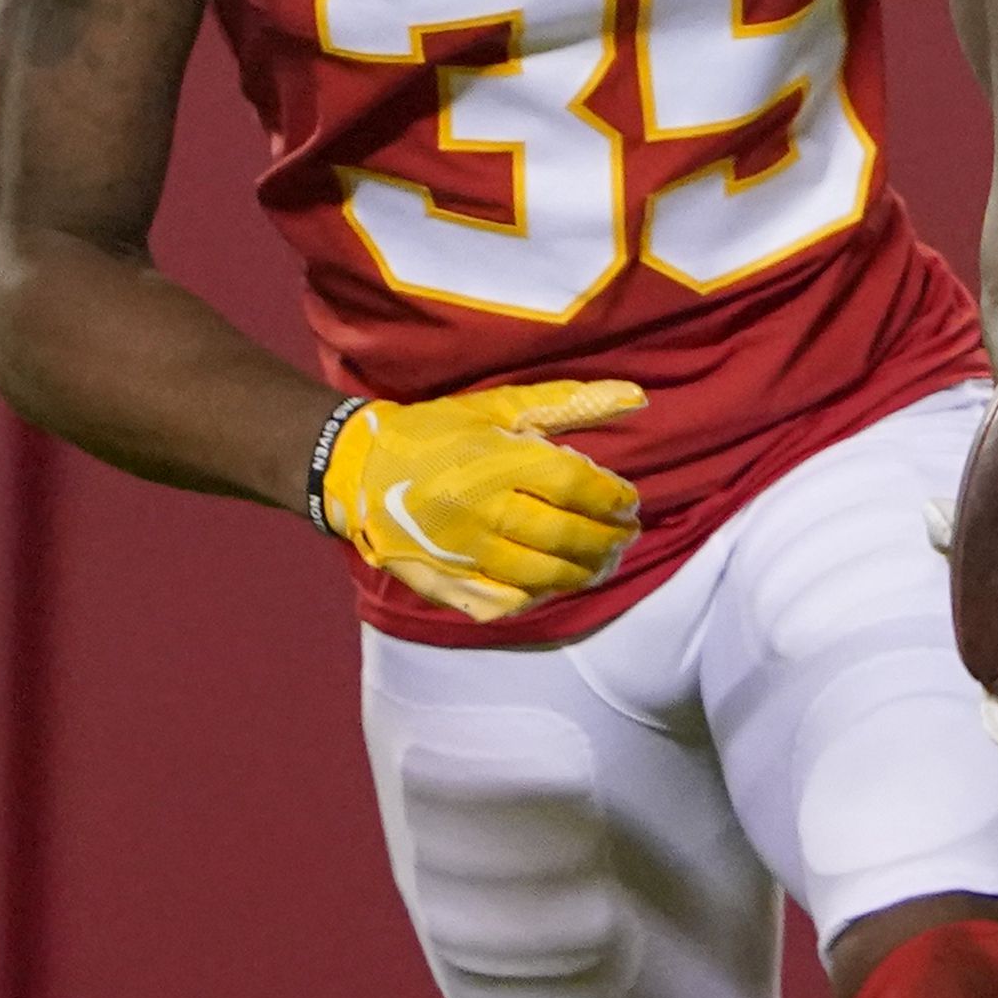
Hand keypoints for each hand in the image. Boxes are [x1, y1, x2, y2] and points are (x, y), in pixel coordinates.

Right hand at [317, 379, 645, 623]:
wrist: (358, 471)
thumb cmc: (436, 432)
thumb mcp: (499, 407)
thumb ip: (568, 402)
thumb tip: (638, 397)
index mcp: (498, 462)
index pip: (574, 486)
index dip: (612, 497)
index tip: (630, 501)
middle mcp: (483, 511)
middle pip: (564, 536)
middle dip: (606, 540)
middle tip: (627, 537)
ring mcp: (464, 552)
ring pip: (540, 575)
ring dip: (582, 573)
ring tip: (602, 564)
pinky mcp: (445, 582)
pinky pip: (505, 601)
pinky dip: (538, 596)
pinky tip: (555, 585)